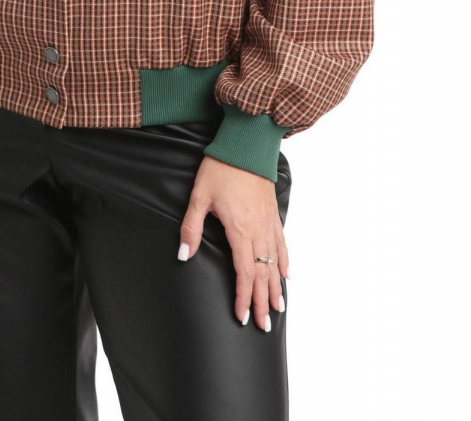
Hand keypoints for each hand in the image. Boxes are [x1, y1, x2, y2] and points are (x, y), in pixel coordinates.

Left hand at [178, 156, 288, 331]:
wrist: (245, 144)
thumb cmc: (221, 167)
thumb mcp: (199, 195)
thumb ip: (191, 227)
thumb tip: (183, 254)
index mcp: (240, 229)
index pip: (245, 272)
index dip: (244, 297)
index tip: (242, 316)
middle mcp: (258, 229)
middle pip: (262, 273)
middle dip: (262, 301)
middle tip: (263, 326)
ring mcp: (268, 221)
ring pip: (275, 262)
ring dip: (276, 287)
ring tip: (277, 309)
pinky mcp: (272, 212)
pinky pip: (281, 243)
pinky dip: (284, 261)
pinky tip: (287, 274)